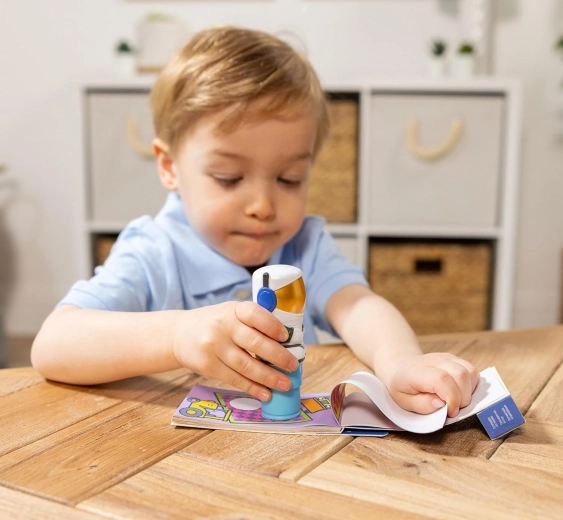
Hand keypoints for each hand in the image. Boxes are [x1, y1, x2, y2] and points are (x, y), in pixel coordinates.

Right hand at [172, 301, 297, 400]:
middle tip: (293, 366)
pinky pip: (235, 379)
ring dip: (269, 377)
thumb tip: (287, 342)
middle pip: (255, 343)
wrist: (179, 334)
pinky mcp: (208, 367)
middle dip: (278, 357)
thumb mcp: (231, 313)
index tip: (286, 337)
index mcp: (233, 310)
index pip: (256, 315)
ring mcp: (214, 347)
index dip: (273, 326)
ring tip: (285, 384)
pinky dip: (253, 388)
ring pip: (247, 365)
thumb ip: (254, 322)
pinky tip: (266, 393)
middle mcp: (222, 326)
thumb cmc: (215, 323)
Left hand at [378, 353, 478, 416]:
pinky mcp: (454, 359)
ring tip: (456, 400)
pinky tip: (459, 392)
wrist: (400, 367)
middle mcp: (433, 360)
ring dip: (469, 391)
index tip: (450, 412)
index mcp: (417, 371)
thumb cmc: (402, 387)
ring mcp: (445, 357)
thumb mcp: (403, 401)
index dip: (452, 397)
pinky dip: (471, 385)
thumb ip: (422, 405)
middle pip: (461, 374)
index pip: (442, 379)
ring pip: (470, 372)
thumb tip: (441, 404)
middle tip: (452, 409)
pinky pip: (471, 371)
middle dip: (463, 398)